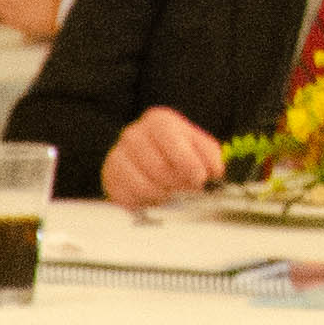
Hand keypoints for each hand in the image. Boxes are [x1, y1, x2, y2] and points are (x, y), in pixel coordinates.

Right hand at [106, 103, 231, 205]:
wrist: (151, 159)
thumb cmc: (178, 152)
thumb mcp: (200, 147)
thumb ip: (210, 156)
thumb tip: (213, 171)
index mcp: (158, 121)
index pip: (171, 140)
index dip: (187, 162)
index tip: (199, 178)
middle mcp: (133, 134)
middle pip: (157, 166)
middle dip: (177, 183)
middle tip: (188, 190)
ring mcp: (117, 156)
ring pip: (142, 185)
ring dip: (162, 195)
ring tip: (172, 194)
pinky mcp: (109, 178)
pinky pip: (128, 198)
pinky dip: (145, 203)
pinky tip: (154, 198)